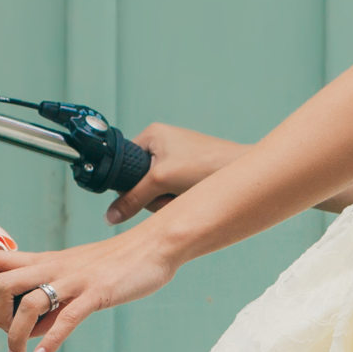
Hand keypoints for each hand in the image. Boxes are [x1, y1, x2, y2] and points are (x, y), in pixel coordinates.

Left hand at [0, 227, 177, 351]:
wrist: (155, 244)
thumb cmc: (118, 261)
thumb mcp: (77, 272)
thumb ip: (53, 296)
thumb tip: (32, 329)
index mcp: (47, 260)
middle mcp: (54, 267)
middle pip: (0, 284)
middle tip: (5, 335)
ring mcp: (74, 280)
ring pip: (28, 304)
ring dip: (16, 337)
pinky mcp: (96, 293)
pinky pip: (66, 319)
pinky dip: (50, 343)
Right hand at [105, 122, 244, 223]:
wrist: (243, 171)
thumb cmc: (206, 166)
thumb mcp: (162, 181)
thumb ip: (132, 198)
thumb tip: (110, 216)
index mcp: (151, 135)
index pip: (123, 164)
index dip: (128, 184)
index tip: (143, 193)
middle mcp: (162, 144)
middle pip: (139, 182)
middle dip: (152, 196)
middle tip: (169, 195)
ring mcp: (176, 160)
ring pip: (155, 192)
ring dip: (166, 201)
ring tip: (183, 195)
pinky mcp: (188, 174)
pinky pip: (171, 193)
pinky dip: (178, 200)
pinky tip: (191, 198)